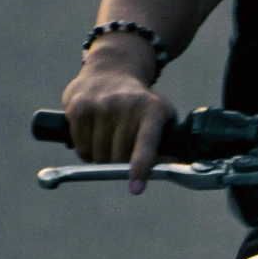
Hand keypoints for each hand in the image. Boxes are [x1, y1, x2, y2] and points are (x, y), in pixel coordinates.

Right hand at [62, 50, 175, 192]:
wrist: (112, 71)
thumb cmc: (141, 104)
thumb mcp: (162, 116)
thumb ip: (170, 145)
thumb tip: (178, 171)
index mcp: (152, 109)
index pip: (145, 143)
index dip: (140, 167)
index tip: (135, 188)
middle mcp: (125, 104)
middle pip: (118, 157)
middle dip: (120, 166)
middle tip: (124, 155)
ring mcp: (100, 105)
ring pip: (98, 155)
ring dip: (102, 160)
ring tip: (109, 143)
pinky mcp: (79, 107)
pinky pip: (81, 147)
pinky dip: (87, 152)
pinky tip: (94, 139)